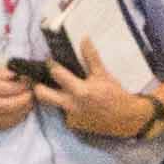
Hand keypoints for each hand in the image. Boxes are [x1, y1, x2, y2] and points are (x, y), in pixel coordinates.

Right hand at [0, 61, 36, 132]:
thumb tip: (19, 76)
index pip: (11, 86)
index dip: (25, 84)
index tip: (31, 80)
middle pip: (14, 103)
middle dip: (28, 98)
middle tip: (34, 93)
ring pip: (11, 116)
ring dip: (24, 110)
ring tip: (29, 103)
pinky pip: (2, 125)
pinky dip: (14, 119)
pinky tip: (19, 114)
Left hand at [33, 50, 155, 141]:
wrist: (125, 118)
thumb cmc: (115, 95)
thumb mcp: (103, 75)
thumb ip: (91, 57)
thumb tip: (84, 39)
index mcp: (79, 91)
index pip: (56, 74)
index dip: (51, 64)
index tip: (50, 61)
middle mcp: (71, 105)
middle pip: (42, 95)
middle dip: (38, 85)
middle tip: (41, 78)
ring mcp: (71, 116)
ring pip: (52, 104)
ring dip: (53, 95)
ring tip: (59, 88)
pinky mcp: (73, 124)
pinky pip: (64, 112)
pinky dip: (67, 105)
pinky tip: (76, 101)